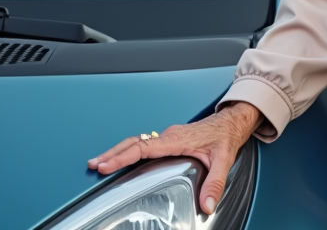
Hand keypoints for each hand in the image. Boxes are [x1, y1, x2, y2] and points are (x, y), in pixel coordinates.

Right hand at [87, 102, 262, 214]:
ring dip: (117, 151)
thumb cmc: (226, 136)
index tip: (105, 164)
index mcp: (177, 138)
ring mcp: (167, 136)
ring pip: (136, 141)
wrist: (232, 121)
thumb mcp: (225, 159)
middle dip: (112, 154)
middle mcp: (169, 135)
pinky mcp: (169, 139)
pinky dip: (128, 150)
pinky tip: (120, 159)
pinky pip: (143, 143)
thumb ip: (215, 183)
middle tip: (93, 165)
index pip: (143, 147)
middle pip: (133, 142)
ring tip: (99, 163)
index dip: (123, 156)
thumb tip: (206, 204)